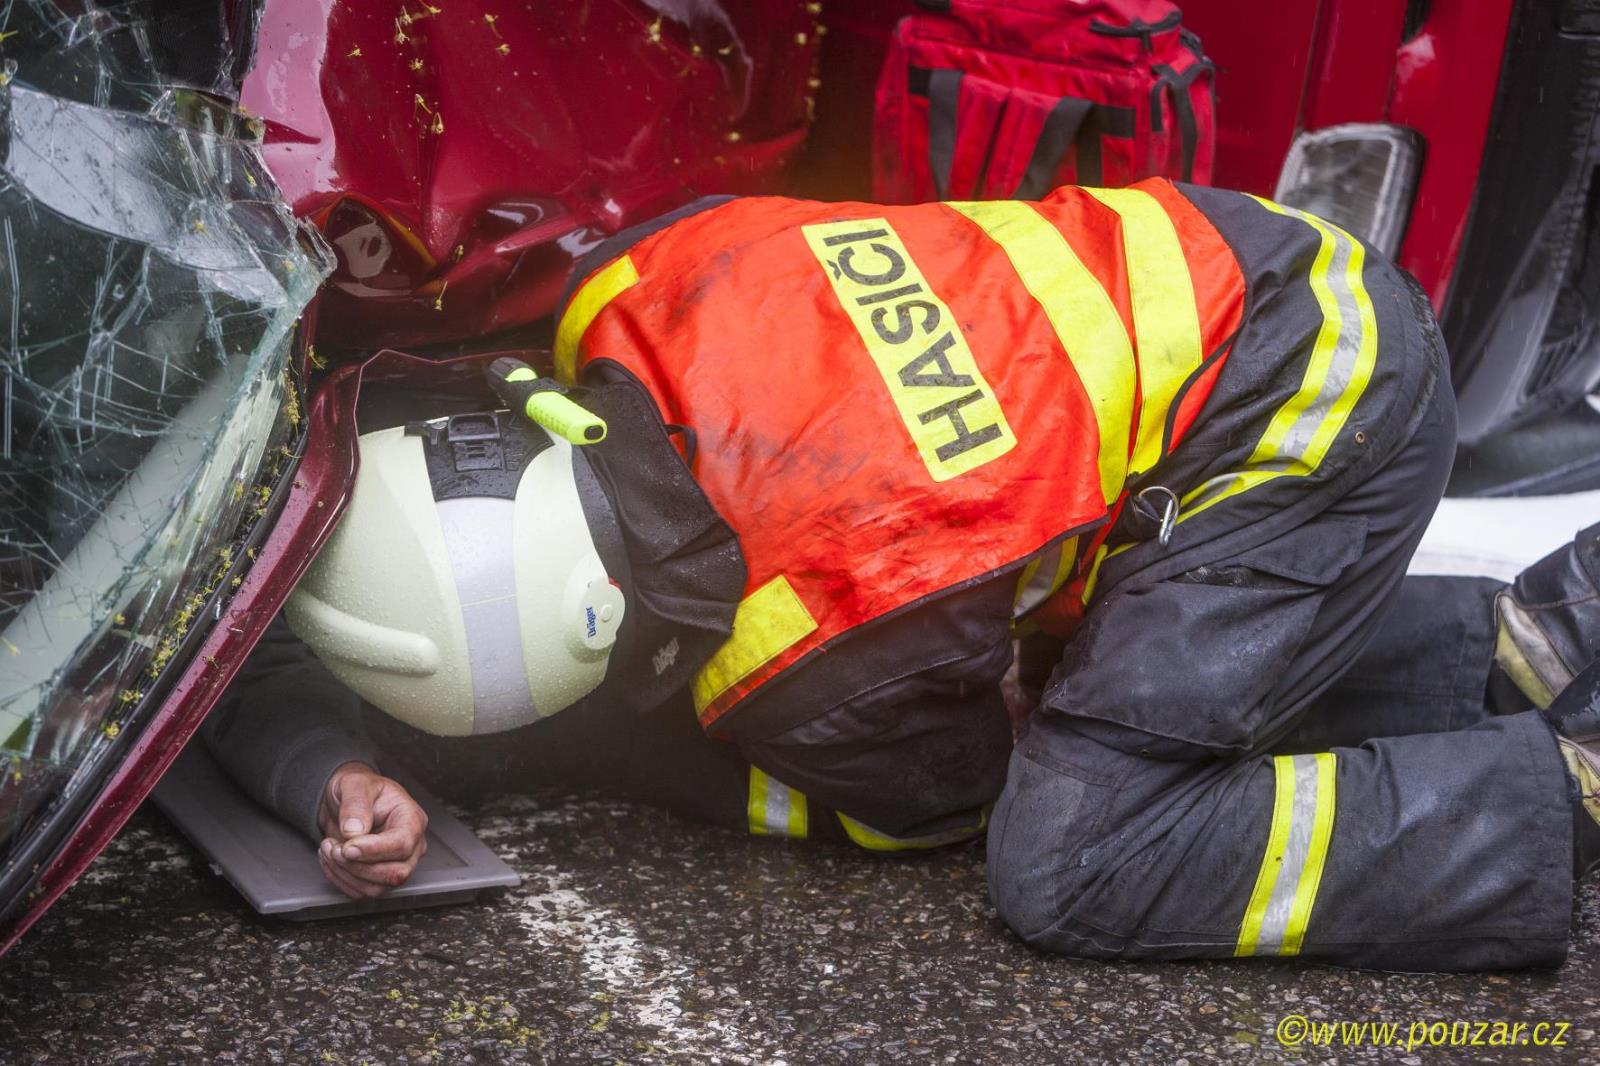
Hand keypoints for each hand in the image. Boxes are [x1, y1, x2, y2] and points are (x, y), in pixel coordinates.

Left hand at [315, 761, 428, 898]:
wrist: (346, 800)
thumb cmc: (358, 789)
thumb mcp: (355, 784)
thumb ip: (355, 804)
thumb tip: (355, 830)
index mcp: (411, 819)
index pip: (402, 845)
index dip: (374, 850)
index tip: (348, 846)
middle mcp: (410, 846)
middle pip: (395, 873)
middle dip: (357, 866)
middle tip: (334, 848)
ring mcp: (396, 864)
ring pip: (376, 888)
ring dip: (345, 874)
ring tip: (328, 849)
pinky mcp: (378, 878)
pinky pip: (361, 892)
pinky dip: (340, 880)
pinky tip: (331, 860)